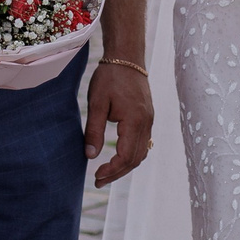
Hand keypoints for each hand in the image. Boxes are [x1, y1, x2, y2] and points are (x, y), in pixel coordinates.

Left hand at [84, 61, 154, 188]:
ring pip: (142, 153)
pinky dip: (132, 156)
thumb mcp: (96, 103)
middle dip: (118, 173)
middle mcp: (146, 123)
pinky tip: (118, 158)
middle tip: (98, 181)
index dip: (112, 170)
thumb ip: (94, 130)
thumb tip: (90, 156)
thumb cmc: (110, 77)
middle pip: (136, 160)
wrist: (127, 58)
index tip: (96, 176)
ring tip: (107, 173)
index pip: (126, 157)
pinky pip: (144, 143)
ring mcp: (149, 120)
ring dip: (126, 167)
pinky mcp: (147, 117)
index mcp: (135, 121)